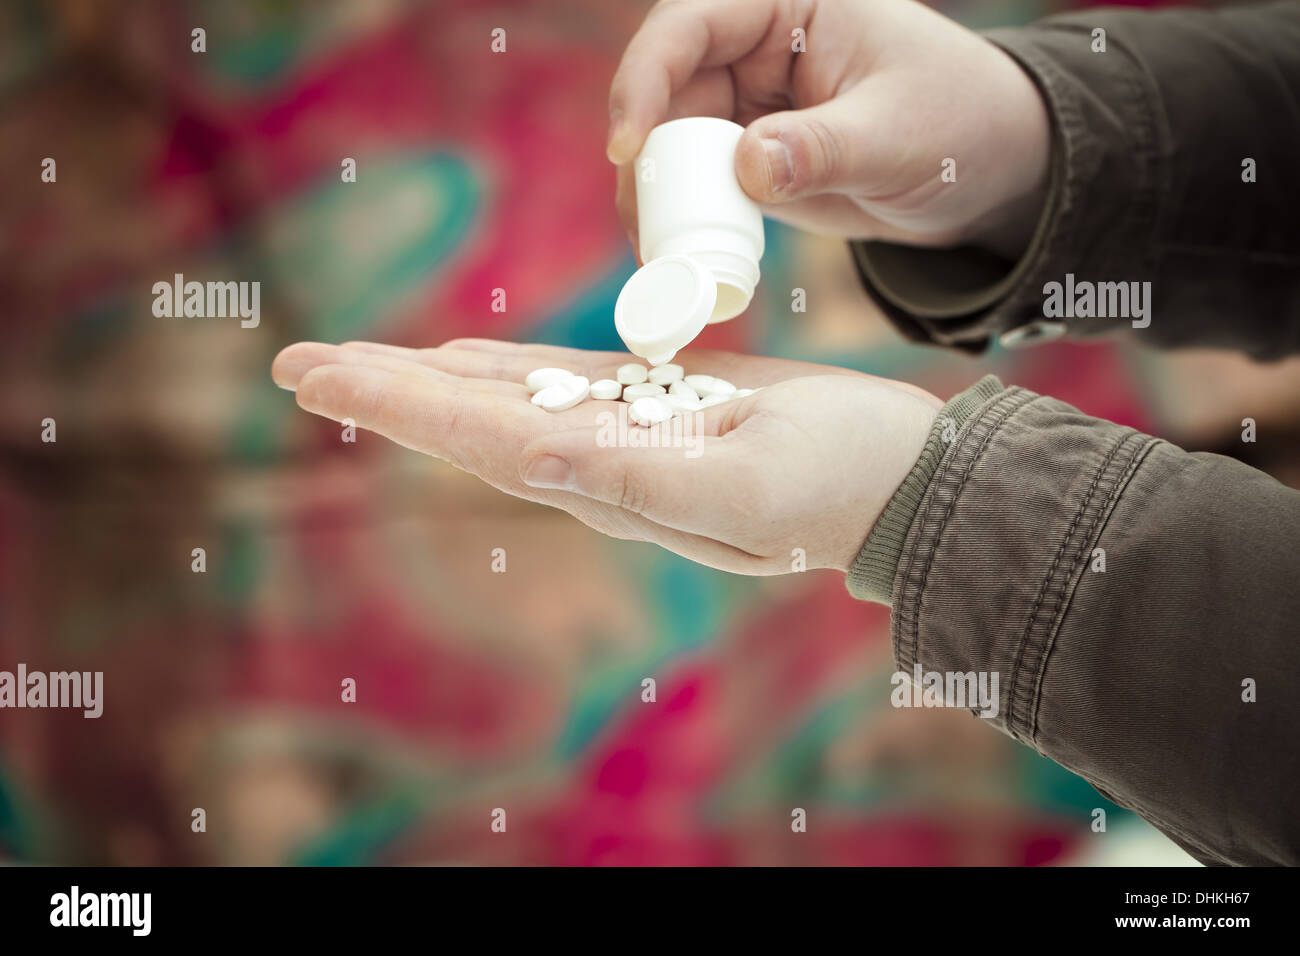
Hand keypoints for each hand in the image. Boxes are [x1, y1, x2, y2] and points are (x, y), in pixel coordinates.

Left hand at [272, 340, 940, 573]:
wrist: (900, 483)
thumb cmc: (840, 482)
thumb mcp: (747, 484)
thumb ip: (641, 479)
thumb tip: (535, 458)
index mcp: (613, 482)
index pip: (483, 442)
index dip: (402, 406)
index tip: (324, 378)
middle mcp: (601, 467)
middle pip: (471, 421)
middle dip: (385, 390)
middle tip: (297, 363)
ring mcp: (625, 438)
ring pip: (503, 401)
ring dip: (426, 379)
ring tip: (353, 361)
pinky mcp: (658, 408)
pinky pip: (559, 384)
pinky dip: (500, 369)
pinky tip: (459, 360)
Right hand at [609, 0, 1050, 258]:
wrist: (989, 174)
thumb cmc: (961, 123)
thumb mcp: (899, 135)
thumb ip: (823, 149)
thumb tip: (746, 167)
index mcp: (789, 6)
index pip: (691, 25)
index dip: (647, 79)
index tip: (629, 147)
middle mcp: (755, 48)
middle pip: (666, 90)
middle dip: (644, 157)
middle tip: (644, 227)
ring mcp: (748, 105)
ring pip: (671, 144)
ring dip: (657, 198)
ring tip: (661, 257)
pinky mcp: (750, 158)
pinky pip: (698, 186)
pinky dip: (686, 224)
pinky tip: (684, 261)